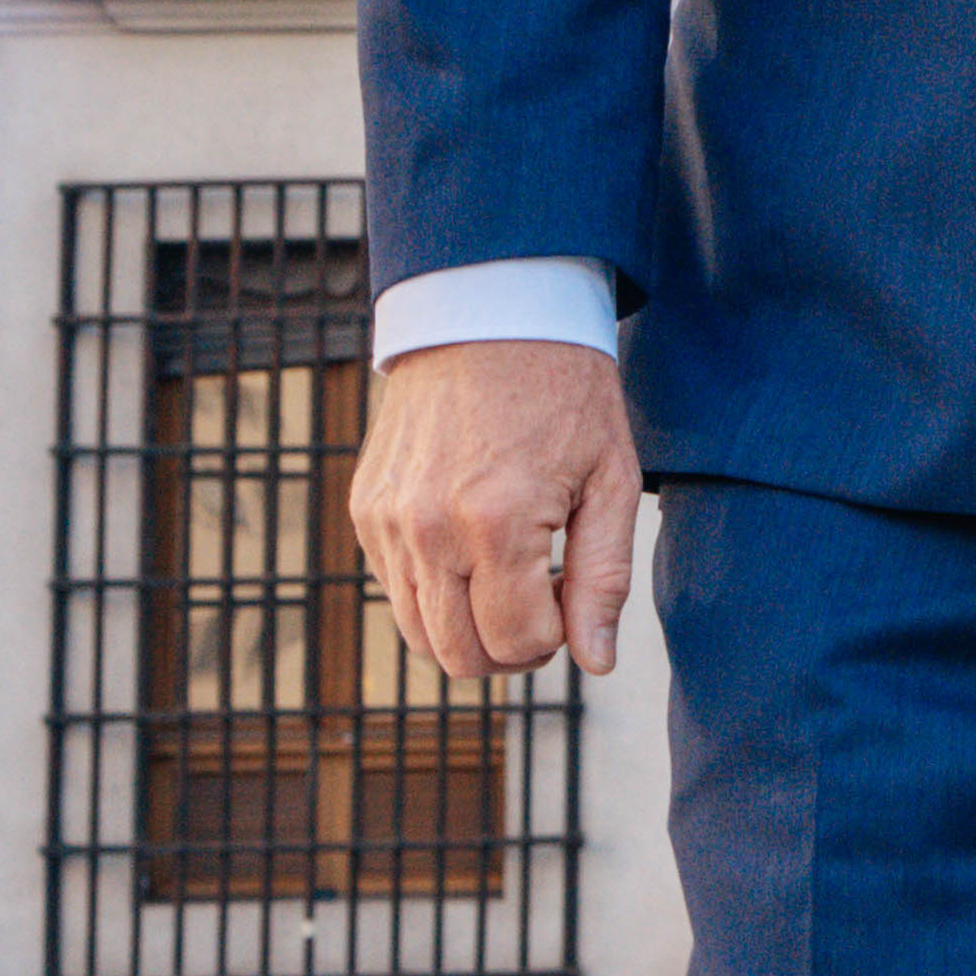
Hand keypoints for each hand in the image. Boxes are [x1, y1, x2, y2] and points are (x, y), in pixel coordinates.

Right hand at [350, 337, 644, 685]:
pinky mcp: (365, 509)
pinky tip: (472, 549)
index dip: (555, 639)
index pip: (516, 641)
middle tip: (543, 604)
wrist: (487, 315)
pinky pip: (395, 589)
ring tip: (510, 577)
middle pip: (460, 655)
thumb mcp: (610, 480)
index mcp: (495, 522)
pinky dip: (435, 593)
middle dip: (511, 650)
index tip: (570, 599)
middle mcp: (428, 529)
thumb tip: (597, 660)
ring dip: (469, 630)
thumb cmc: (564, 392)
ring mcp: (386, 521)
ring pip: (419, 634)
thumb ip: (603, 579)